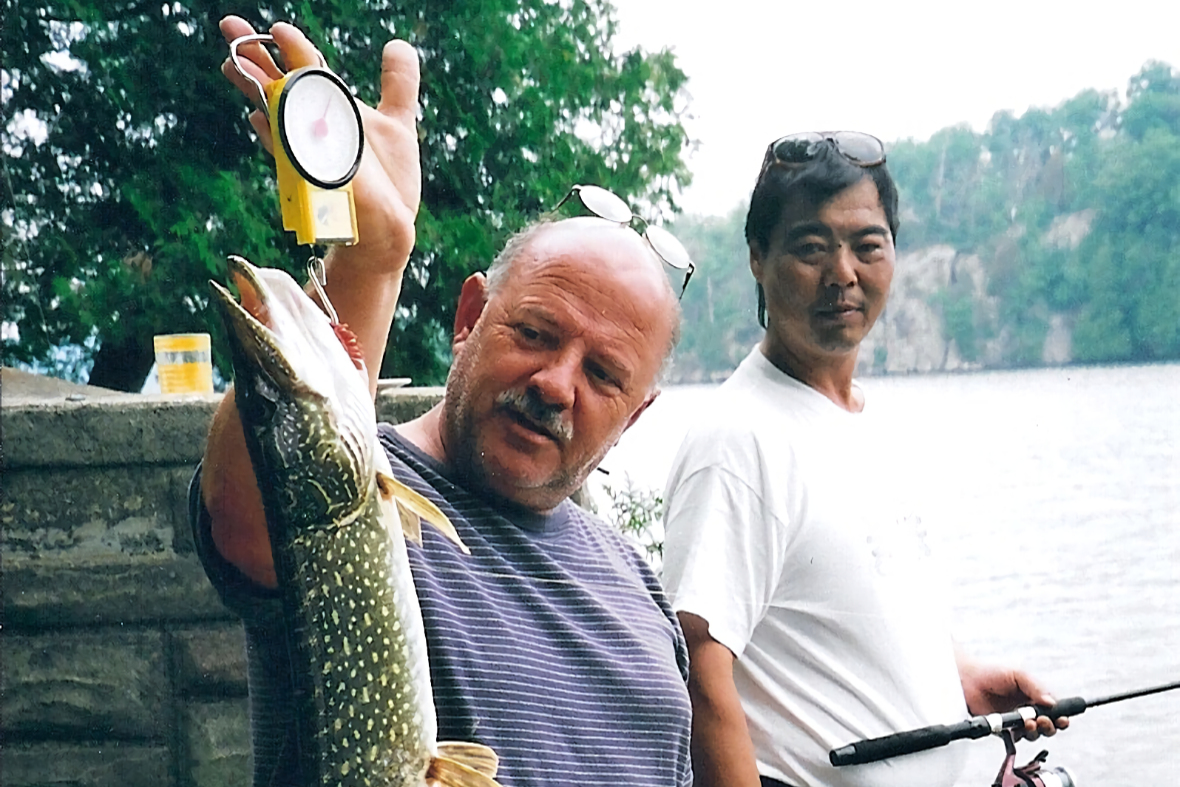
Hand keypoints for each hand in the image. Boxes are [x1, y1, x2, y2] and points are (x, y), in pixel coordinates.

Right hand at [218, 16, 420, 271]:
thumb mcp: (399, 121)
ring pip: (279, 116)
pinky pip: (293, 156)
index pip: (304, 70)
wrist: (390, 226)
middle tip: (230, 25)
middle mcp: (314, 128)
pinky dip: (277, 138)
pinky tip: (259, 119)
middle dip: (255, 58)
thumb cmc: (388, 179)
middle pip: (279, 86)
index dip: (289, 47)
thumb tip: (397, 44)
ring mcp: (312, 152)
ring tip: (235, 64)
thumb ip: (398, 82)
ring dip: (257, 91)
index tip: (276, 27)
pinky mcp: (317, 180)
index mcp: (330, 109)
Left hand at [959, 659, 1069, 740]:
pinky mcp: (1004, 729)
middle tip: (1041, 720)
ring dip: (1035, 732)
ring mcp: (1017, 721)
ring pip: (1034, 735)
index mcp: (1035, 697)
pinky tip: (1017, 728)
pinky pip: (1016, 738)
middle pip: (1049, 726)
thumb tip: (1052, 703)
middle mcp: (1029, 711)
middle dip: (1049, 726)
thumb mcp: (1018, 675)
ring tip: (1028, 722)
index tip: (1062, 720)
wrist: (966, 679)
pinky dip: (1019, 735)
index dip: (1061, 717)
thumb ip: (1036, 688)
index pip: (1055, 711)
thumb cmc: (992, 673)